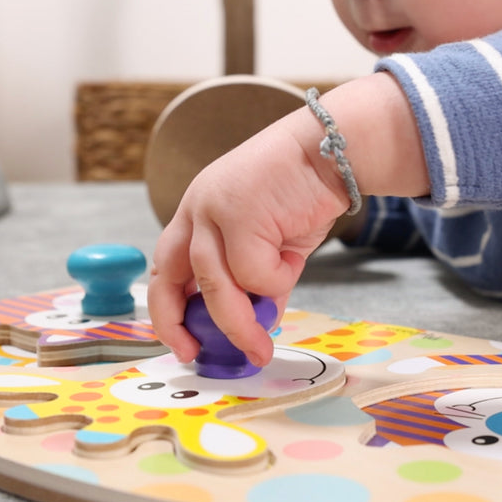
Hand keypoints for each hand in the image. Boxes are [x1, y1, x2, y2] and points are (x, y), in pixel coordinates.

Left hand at [147, 73, 427, 365]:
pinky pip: (252, 271)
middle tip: (196, 353)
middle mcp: (197, 209)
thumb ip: (262, 283)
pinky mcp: (239, 211)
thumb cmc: (305, 193)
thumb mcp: (276, 246)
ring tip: (259, 347)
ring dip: (237, 323)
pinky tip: (293, 261)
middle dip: (174, 321)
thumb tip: (259, 325)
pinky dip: (275, 280)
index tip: (186, 341)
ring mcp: (214, 208)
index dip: (170, 309)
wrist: (333, 148)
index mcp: (198, 214)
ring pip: (213, 283)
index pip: (168, 268)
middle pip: (167, 275)